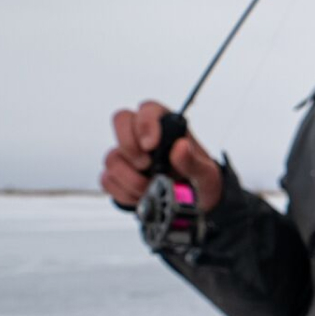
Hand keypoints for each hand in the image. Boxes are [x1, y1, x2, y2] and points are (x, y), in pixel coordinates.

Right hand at [101, 100, 223, 212]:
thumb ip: (194, 162)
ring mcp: (128, 155)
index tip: (151, 145)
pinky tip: (142, 197)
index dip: (145, 123)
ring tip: (151, 189)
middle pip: (121, 120)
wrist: (193, 206)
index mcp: (168, 128)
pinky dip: (125, 193)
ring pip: (113, 157)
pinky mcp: (117, 175)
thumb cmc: (199, 182)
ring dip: (131, 179)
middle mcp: (144, 137)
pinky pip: (108, 180)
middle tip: (145, 165)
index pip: (148, 109)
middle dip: (129, 146)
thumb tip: (181, 146)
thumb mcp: (207, 175)